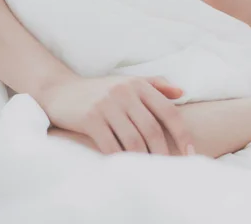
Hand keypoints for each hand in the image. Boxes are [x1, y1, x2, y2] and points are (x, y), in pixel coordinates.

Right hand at [38, 75, 192, 155]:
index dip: (182, 133)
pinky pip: (110, 145)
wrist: (61, 91)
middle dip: (164, 152)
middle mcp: (125, 92)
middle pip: (152, 129)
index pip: (168, 111)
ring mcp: (106, 105)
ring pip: (133, 140)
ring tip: (151, 170)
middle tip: (170, 168)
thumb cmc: (101, 90)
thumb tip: (182, 92)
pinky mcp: (90, 118)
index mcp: (139, 84)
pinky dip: (121, 158)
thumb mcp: (129, 81)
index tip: (190, 151)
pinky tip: (127, 167)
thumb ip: (156, 84)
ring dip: (144, 159)